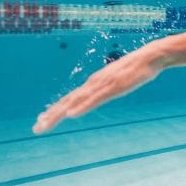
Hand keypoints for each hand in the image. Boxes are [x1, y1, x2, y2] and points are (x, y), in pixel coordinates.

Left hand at [32, 50, 162, 133]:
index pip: (70, 98)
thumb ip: (107, 87)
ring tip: (45, 124)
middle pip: (67, 101)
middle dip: (50, 115)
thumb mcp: (117, 80)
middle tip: (36, 128)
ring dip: (59, 113)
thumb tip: (99, 94)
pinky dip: (81, 107)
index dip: (55, 109)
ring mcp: (101, 85)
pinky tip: (71, 114)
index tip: (41, 120)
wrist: (150, 56)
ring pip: (76, 102)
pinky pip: (94, 100)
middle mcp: (93, 83)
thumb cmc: (135, 68)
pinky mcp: (112, 88)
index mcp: (93, 82)